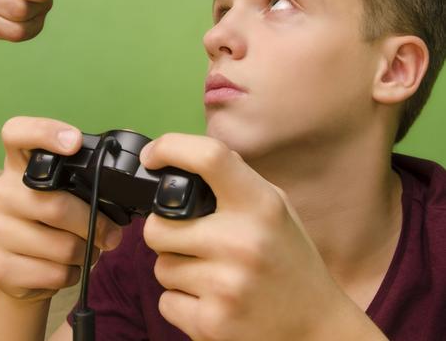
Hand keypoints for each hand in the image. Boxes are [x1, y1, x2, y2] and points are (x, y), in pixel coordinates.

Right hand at [0, 116, 122, 301]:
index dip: (44, 132)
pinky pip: (54, 273)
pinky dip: (72, 274)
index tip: (74, 142)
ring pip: (61, 246)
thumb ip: (88, 182)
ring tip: (84, 251)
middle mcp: (1, 192)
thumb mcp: (68, 195)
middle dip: (94, 225)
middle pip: (56, 205)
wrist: (24, 273)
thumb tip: (124, 184)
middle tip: (110, 235)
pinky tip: (65, 268)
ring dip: (85, 253)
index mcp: (18, 165)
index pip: (17, 133)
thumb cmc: (54, 226)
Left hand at [139, 134, 385, 340]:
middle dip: (166, 233)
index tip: (153, 157)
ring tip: (212, 275)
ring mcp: (225, 285)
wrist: (317, 327)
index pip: (208, 157)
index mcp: (260, 205)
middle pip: (157, 226)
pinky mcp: (211, 323)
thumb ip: (235, 182)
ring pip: (160, 267)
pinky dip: (182, 303)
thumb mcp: (276, 208)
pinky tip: (213, 301)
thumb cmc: (289, 260)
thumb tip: (184, 157)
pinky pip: (165, 301)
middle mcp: (242, 241)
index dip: (170, 148)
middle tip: (195, 243)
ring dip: (177, 270)